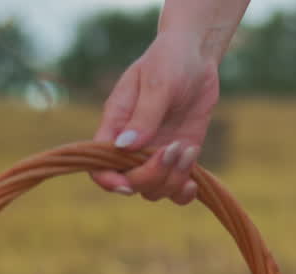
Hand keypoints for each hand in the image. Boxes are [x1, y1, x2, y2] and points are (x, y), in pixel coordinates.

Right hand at [91, 31, 220, 204]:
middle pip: (131, 182)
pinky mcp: (178, 159)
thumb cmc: (169, 61)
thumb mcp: (157, 82)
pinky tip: (193, 182)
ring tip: (187, 149)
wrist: (196, 57)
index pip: (99, 165)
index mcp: (115, 127)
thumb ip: (143, 115)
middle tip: (174, 148)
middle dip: (152, 175)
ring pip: (154, 191)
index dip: (108, 181)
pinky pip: (176, 190)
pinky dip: (184, 194)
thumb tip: (126, 146)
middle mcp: (132, 147)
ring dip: (172, 180)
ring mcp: (155, 155)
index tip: (126, 185)